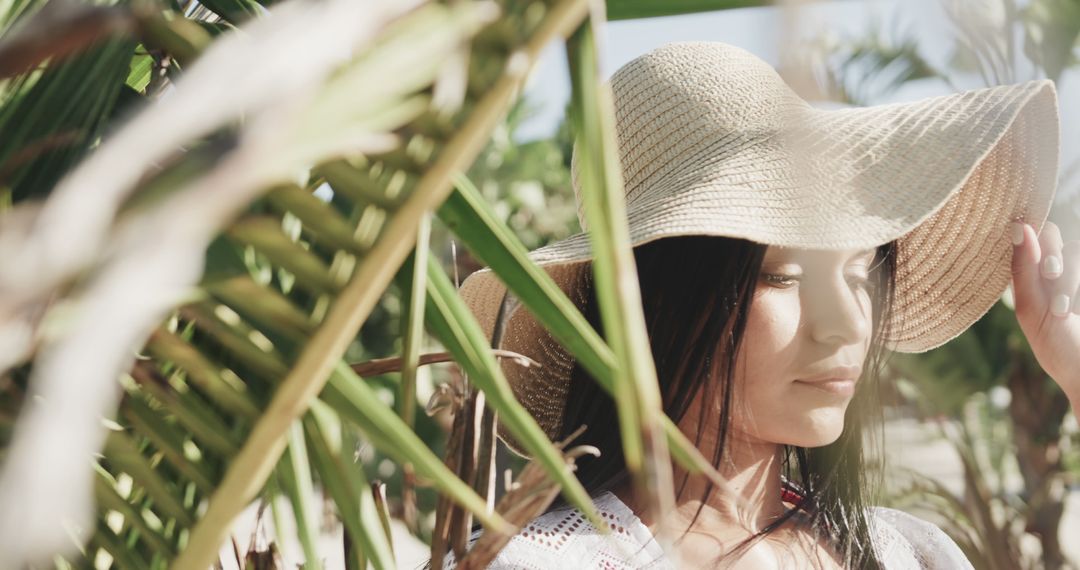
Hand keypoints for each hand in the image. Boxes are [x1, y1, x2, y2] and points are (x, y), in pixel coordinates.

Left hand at [1010, 220, 1079, 402]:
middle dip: (1052, 258)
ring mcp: (1075, 279)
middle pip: (1054, 237)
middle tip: (1050, 279)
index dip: (1032, 243)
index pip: (1029, 237)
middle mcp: (1056, 272)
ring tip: (1062, 310)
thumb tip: (1018, 225)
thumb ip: (1024, 268)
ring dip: (1067, 279)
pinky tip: (1074, 310)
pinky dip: (1075, 286)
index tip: (1031, 262)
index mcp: (1031, 277)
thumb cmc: (1056, 348)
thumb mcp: (1032, 309)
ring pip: (1074, 250)